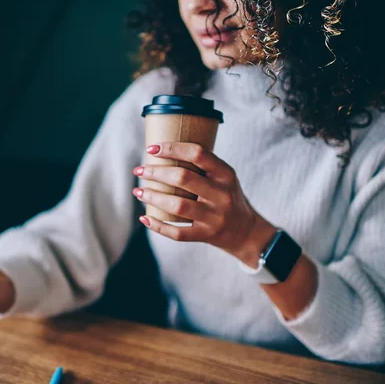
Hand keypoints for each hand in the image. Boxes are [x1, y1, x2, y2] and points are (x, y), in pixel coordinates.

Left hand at [133, 142, 276, 265]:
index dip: (172, 148)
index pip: (197, 154)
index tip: (151, 148)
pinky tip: (144, 218)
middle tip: (139, 170)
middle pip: (183, 178)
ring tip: (138, 191)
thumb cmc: (226, 197)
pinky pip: (177, 232)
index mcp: (226, 174)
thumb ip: (201, 166)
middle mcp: (222, 194)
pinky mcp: (206, 235)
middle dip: (155, 172)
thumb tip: (161, 152)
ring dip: (152, 197)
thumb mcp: (224, 177)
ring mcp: (214, 217)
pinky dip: (158, 226)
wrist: (246, 231)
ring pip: (177, 206)